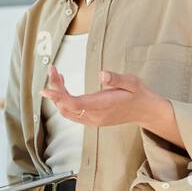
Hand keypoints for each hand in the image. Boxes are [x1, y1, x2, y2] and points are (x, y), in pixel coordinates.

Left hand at [40, 65, 168, 128]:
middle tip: (53, 70)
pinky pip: (72, 113)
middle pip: (66, 106)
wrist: (146, 111)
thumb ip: (116, 79)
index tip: (45, 90)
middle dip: (56, 89)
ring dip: (58, 95)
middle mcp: (95, 116)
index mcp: (103, 105)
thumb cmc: (139, 94)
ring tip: (57, 76)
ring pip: (67, 110)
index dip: (58, 97)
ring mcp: (93, 120)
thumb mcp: (132, 82)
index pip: (74, 103)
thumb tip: (102, 75)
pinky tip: (65, 88)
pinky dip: (64, 101)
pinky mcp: (92, 119)